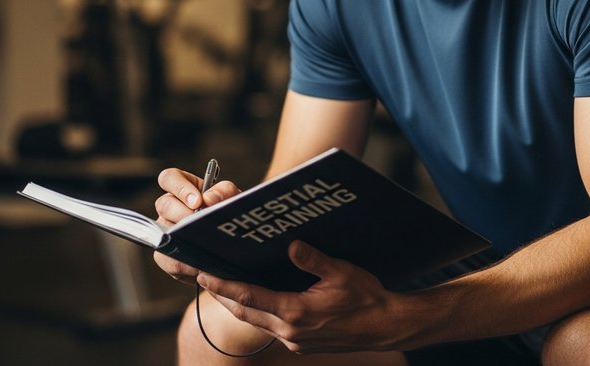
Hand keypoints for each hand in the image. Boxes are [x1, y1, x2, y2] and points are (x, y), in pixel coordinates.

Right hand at [152, 166, 241, 283]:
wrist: (234, 250)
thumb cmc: (230, 218)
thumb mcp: (233, 201)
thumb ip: (225, 192)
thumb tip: (209, 198)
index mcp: (186, 189)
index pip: (169, 178)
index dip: (179, 187)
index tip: (197, 201)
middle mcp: (171, 209)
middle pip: (164, 204)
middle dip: (183, 213)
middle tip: (199, 223)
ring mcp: (166, 231)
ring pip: (162, 231)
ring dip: (181, 237)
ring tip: (202, 243)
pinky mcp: (166, 256)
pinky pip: (164, 257)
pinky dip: (182, 262)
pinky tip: (198, 265)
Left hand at [197, 240, 404, 353]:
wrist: (385, 326)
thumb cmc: (366, 298)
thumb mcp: (341, 272)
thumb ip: (313, 259)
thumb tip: (291, 246)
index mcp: (296, 312)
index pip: (249, 297)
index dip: (224, 285)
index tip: (204, 274)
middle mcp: (290, 332)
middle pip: (245, 312)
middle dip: (222, 294)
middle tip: (203, 276)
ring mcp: (294, 341)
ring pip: (256, 322)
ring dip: (238, 305)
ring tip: (222, 286)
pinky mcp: (301, 345)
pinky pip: (270, 328)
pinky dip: (257, 313)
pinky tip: (257, 300)